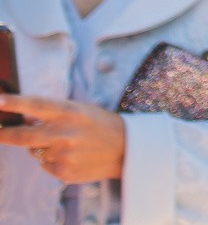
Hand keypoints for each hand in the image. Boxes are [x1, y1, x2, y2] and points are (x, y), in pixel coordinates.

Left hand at [0, 94, 126, 183]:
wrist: (126, 150)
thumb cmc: (101, 125)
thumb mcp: (81, 111)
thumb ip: (53, 113)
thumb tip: (23, 118)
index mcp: (71, 113)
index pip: (37, 106)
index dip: (15, 103)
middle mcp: (65, 134)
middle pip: (22, 136)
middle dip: (3, 134)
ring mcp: (63, 155)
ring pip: (34, 151)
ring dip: (40, 147)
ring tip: (65, 143)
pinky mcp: (63, 172)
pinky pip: (45, 165)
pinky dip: (52, 160)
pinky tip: (71, 156)